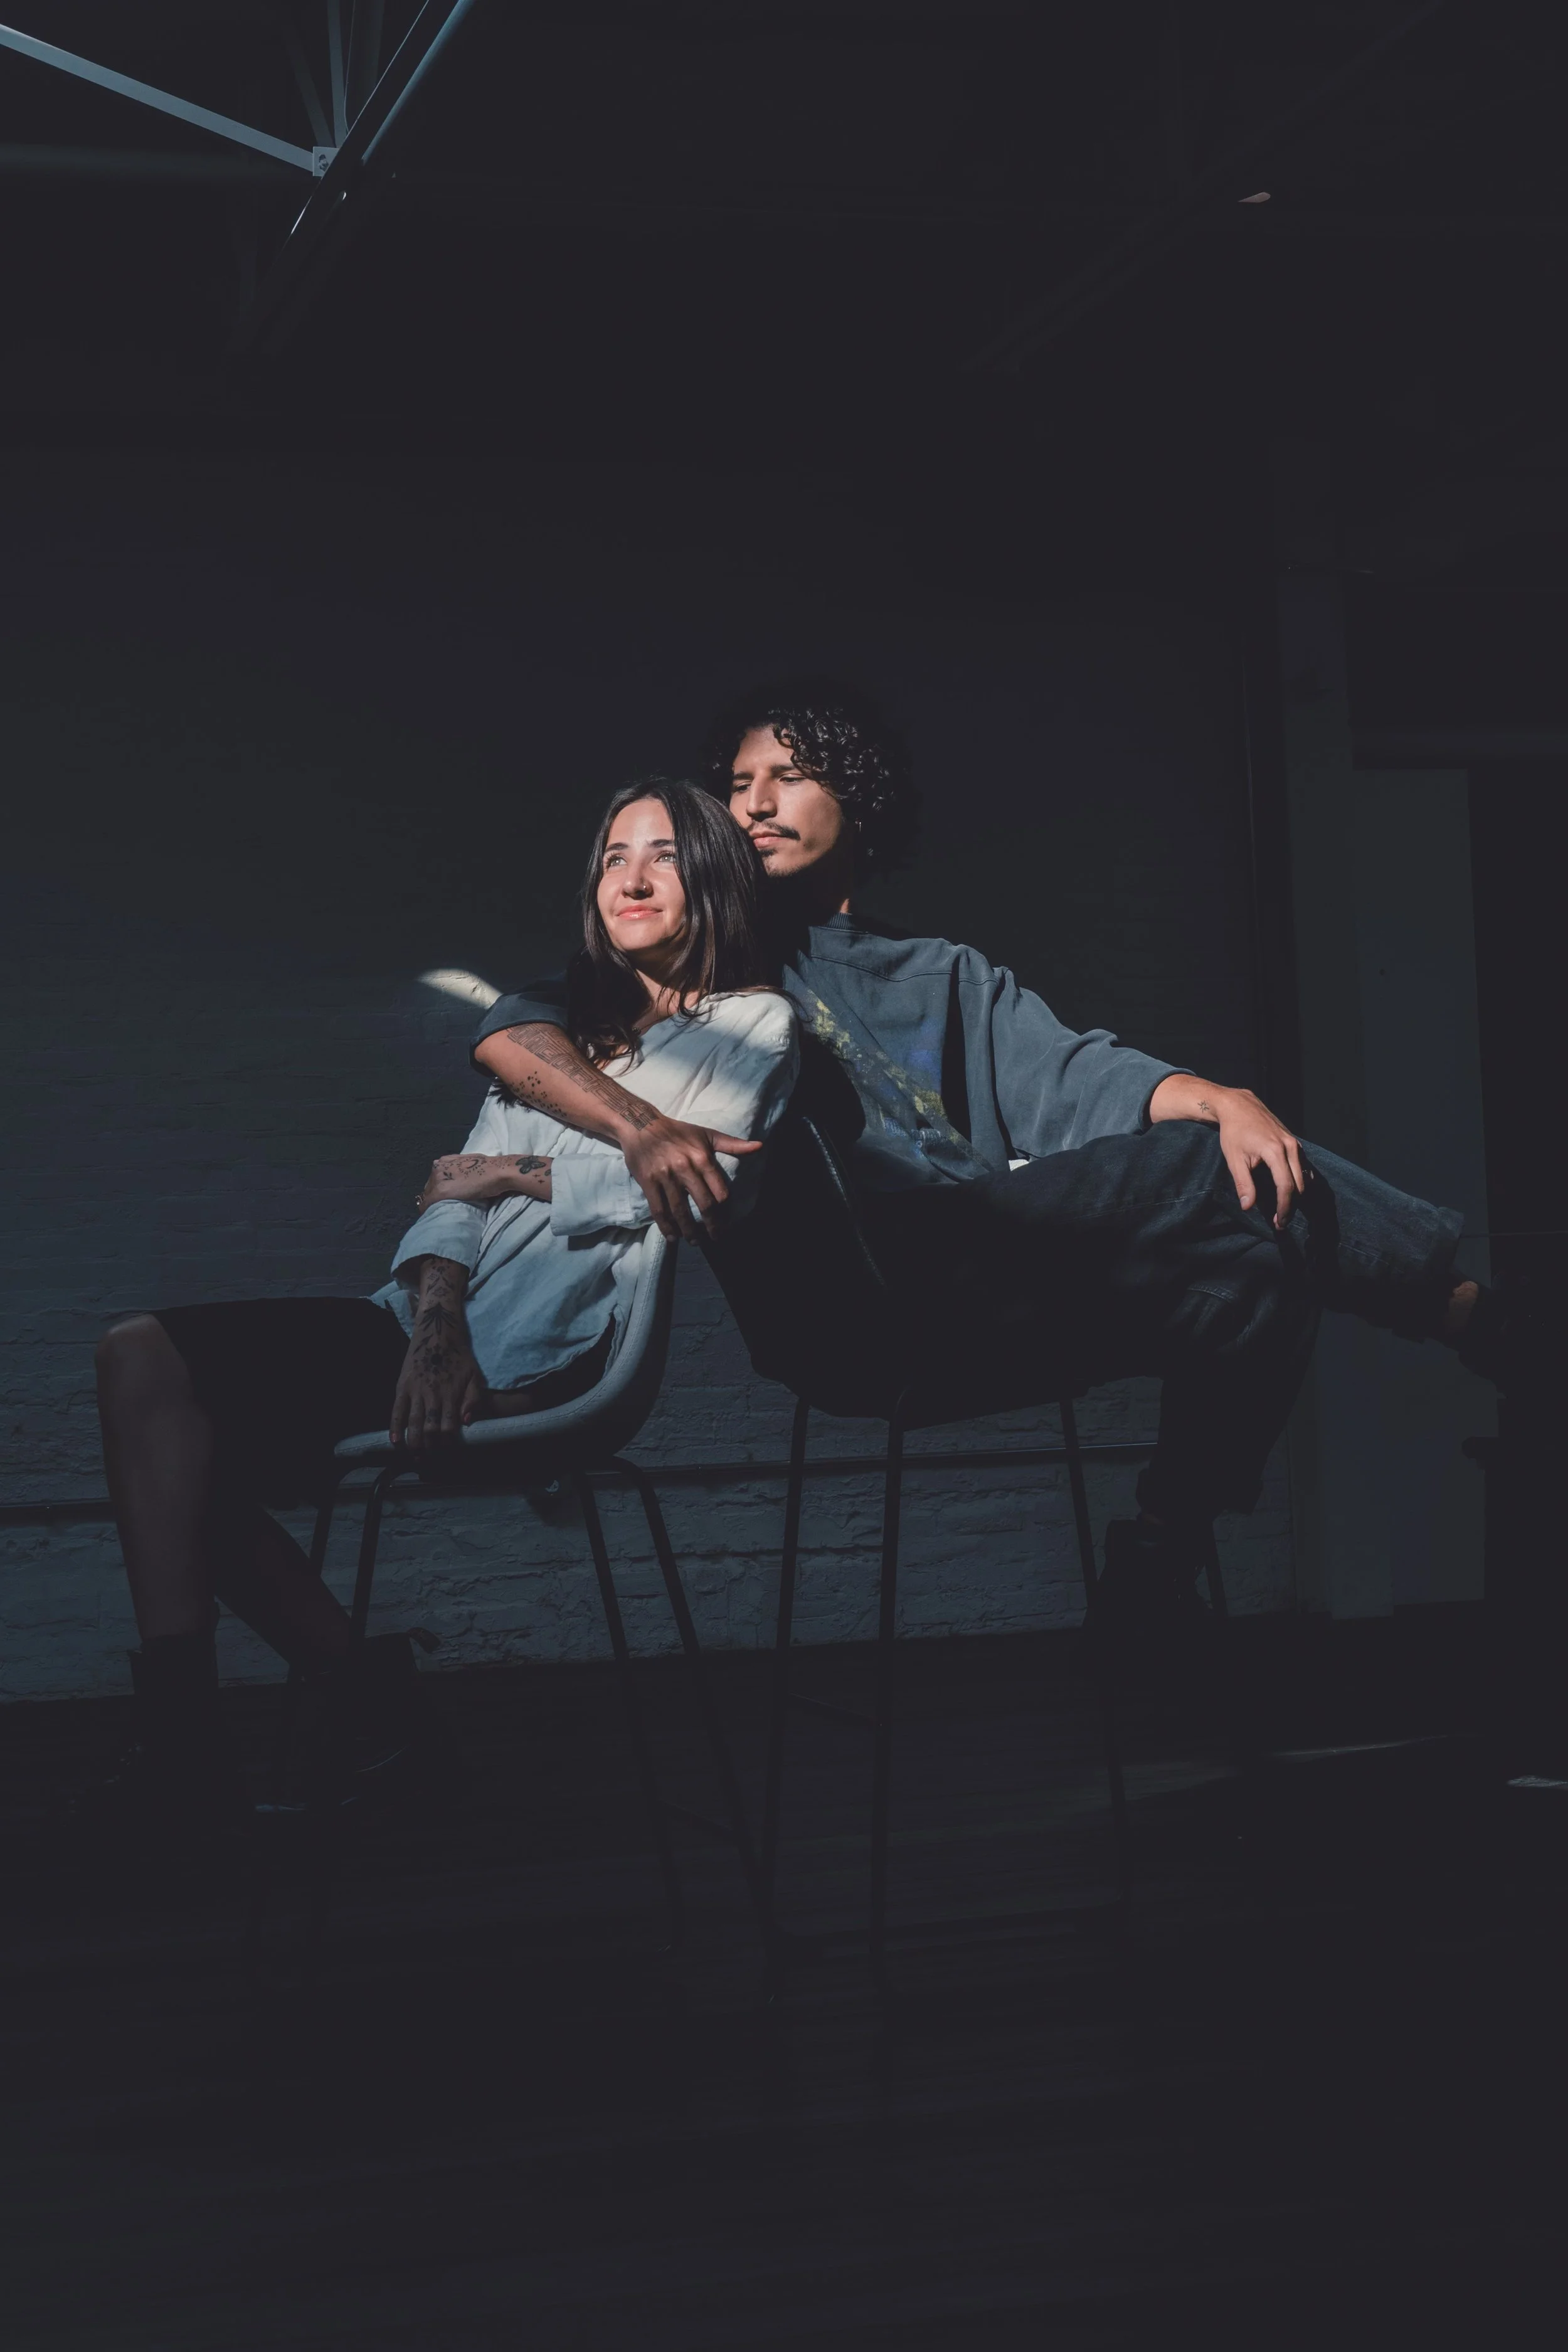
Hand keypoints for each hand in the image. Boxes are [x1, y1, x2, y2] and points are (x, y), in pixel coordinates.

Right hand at [389, 1309, 487, 1453]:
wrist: (438, 1331)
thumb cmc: (460, 1356)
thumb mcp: (475, 1376)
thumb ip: (473, 1399)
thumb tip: (467, 1422)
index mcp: (451, 1394)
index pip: (449, 1428)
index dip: (448, 1446)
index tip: (448, 1457)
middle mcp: (432, 1395)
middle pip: (429, 1430)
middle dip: (430, 1450)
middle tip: (430, 1463)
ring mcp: (415, 1391)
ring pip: (413, 1424)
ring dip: (414, 1444)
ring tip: (416, 1458)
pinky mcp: (402, 1386)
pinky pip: (396, 1411)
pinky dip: (395, 1428)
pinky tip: (395, 1443)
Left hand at [417, 1153, 523, 1210]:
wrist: (496, 1172)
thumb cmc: (489, 1168)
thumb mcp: (470, 1163)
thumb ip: (459, 1169)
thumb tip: (459, 1180)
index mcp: (444, 1161)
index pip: (434, 1179)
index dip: (436, 1189)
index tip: (442, 1198)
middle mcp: (438, 1167)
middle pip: (429, 1187)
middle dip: (433, 1196)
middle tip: (442, 1206)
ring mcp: (438, 1179)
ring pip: (427, 1195)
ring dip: (432, 1204)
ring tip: (438, 1212)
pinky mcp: (441, 1191)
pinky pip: (428, 1204)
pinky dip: (428, 1210)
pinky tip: (431, 1216)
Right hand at [618, 1113, 761, 1242]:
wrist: (641, 1125)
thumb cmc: (678, 1131)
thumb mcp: (706, 1134)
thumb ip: (732, 1144)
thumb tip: (759, 1146)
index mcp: (702, 1158)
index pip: (719, 1192)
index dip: (724, 1211)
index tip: (726, 1221)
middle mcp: (685, 1168)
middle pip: (704, 1205)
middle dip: (712, 1226)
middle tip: (715, 1238)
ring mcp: (665, 1177)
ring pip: (680, 1211)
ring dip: (689, 1231)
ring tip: (695, 1242)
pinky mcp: (648, 1182)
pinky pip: (659, 1209)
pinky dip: (666, 1226)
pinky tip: (673, 1237)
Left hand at [1211, 1087, 1306, 1228]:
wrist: (1239, 1105)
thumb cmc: (1234, 1132)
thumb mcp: (1234, 1159)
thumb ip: (1243, 1184)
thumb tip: (1247, 1207)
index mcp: (1276, 1151)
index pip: (1286, 1187)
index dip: (1284, 1207)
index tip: (1279, 1222)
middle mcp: (1290, 1147)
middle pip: (1299, 1184)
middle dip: (1291, 1205)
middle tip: (1280, 1221)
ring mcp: (1295, 1143)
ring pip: (1304, 1175)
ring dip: (1296, 1194)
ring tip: (1283, 1209)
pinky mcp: (1294, 1141)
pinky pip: (1303, 1165)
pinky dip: (1299, 1180)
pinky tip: (1289, 1191)